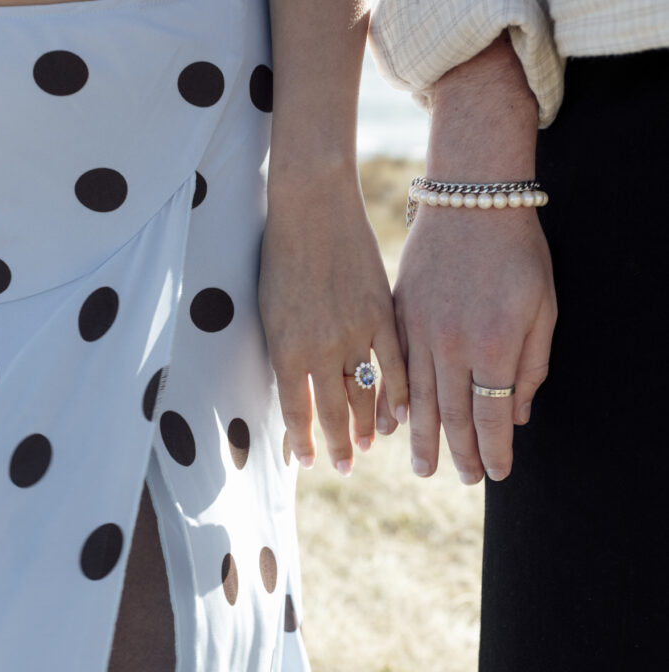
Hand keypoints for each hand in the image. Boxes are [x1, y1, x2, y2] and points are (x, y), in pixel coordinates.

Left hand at [259, 167, 407, 474]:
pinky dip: (399, 394)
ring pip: (366, 394)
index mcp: (285, 349)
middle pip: (332, 412)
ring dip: (366, 426)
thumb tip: (295, 389)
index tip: (308, 462)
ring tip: (369, 445)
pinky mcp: (383, 314)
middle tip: (345, 466)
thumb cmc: (280, 255)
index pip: (296, 412)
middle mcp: (320, 348)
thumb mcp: (269, 311)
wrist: (312, 205)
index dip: (303, 443)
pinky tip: (401, 414)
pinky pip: (396, 365)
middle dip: (338, 446)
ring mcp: (355, 332)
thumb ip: (284, 353)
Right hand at [378, 202, 556, 481]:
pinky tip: (390, 423)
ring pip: (418, 399)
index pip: (490, 415)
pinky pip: (393, 369)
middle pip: (451, 415)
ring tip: (423, 467)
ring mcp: (419, 331)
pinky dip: (392, 401)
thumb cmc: (517, 252)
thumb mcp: (542, 307)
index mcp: (493, 345)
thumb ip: (531, 366)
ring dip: (422, 438)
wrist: (470, 198)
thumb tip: (517, 414)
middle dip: (459, 453)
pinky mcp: (398, 315)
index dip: (493, 450)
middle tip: (462, 479)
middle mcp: (451, 346)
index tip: (495, 474)